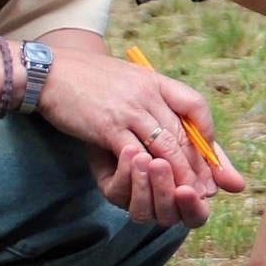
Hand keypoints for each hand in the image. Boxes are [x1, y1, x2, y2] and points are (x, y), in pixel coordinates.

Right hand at [41, 43, 246, 226]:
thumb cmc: (89, 80)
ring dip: (180, 174)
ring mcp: (129, 109)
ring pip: (166, 147)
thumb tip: (173, 130)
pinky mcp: (108, 126)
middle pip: (184, 132)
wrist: (51, 72)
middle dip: (199, 165)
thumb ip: (153, 99)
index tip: (214, 159)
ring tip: (188, 194)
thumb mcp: (129, 81)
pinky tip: (155, 185)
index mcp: (155, 80)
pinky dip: (150, 172)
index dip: (208, 134)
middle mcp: (147, 92)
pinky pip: (138, 154)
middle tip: (208, 189)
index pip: (196, 105)